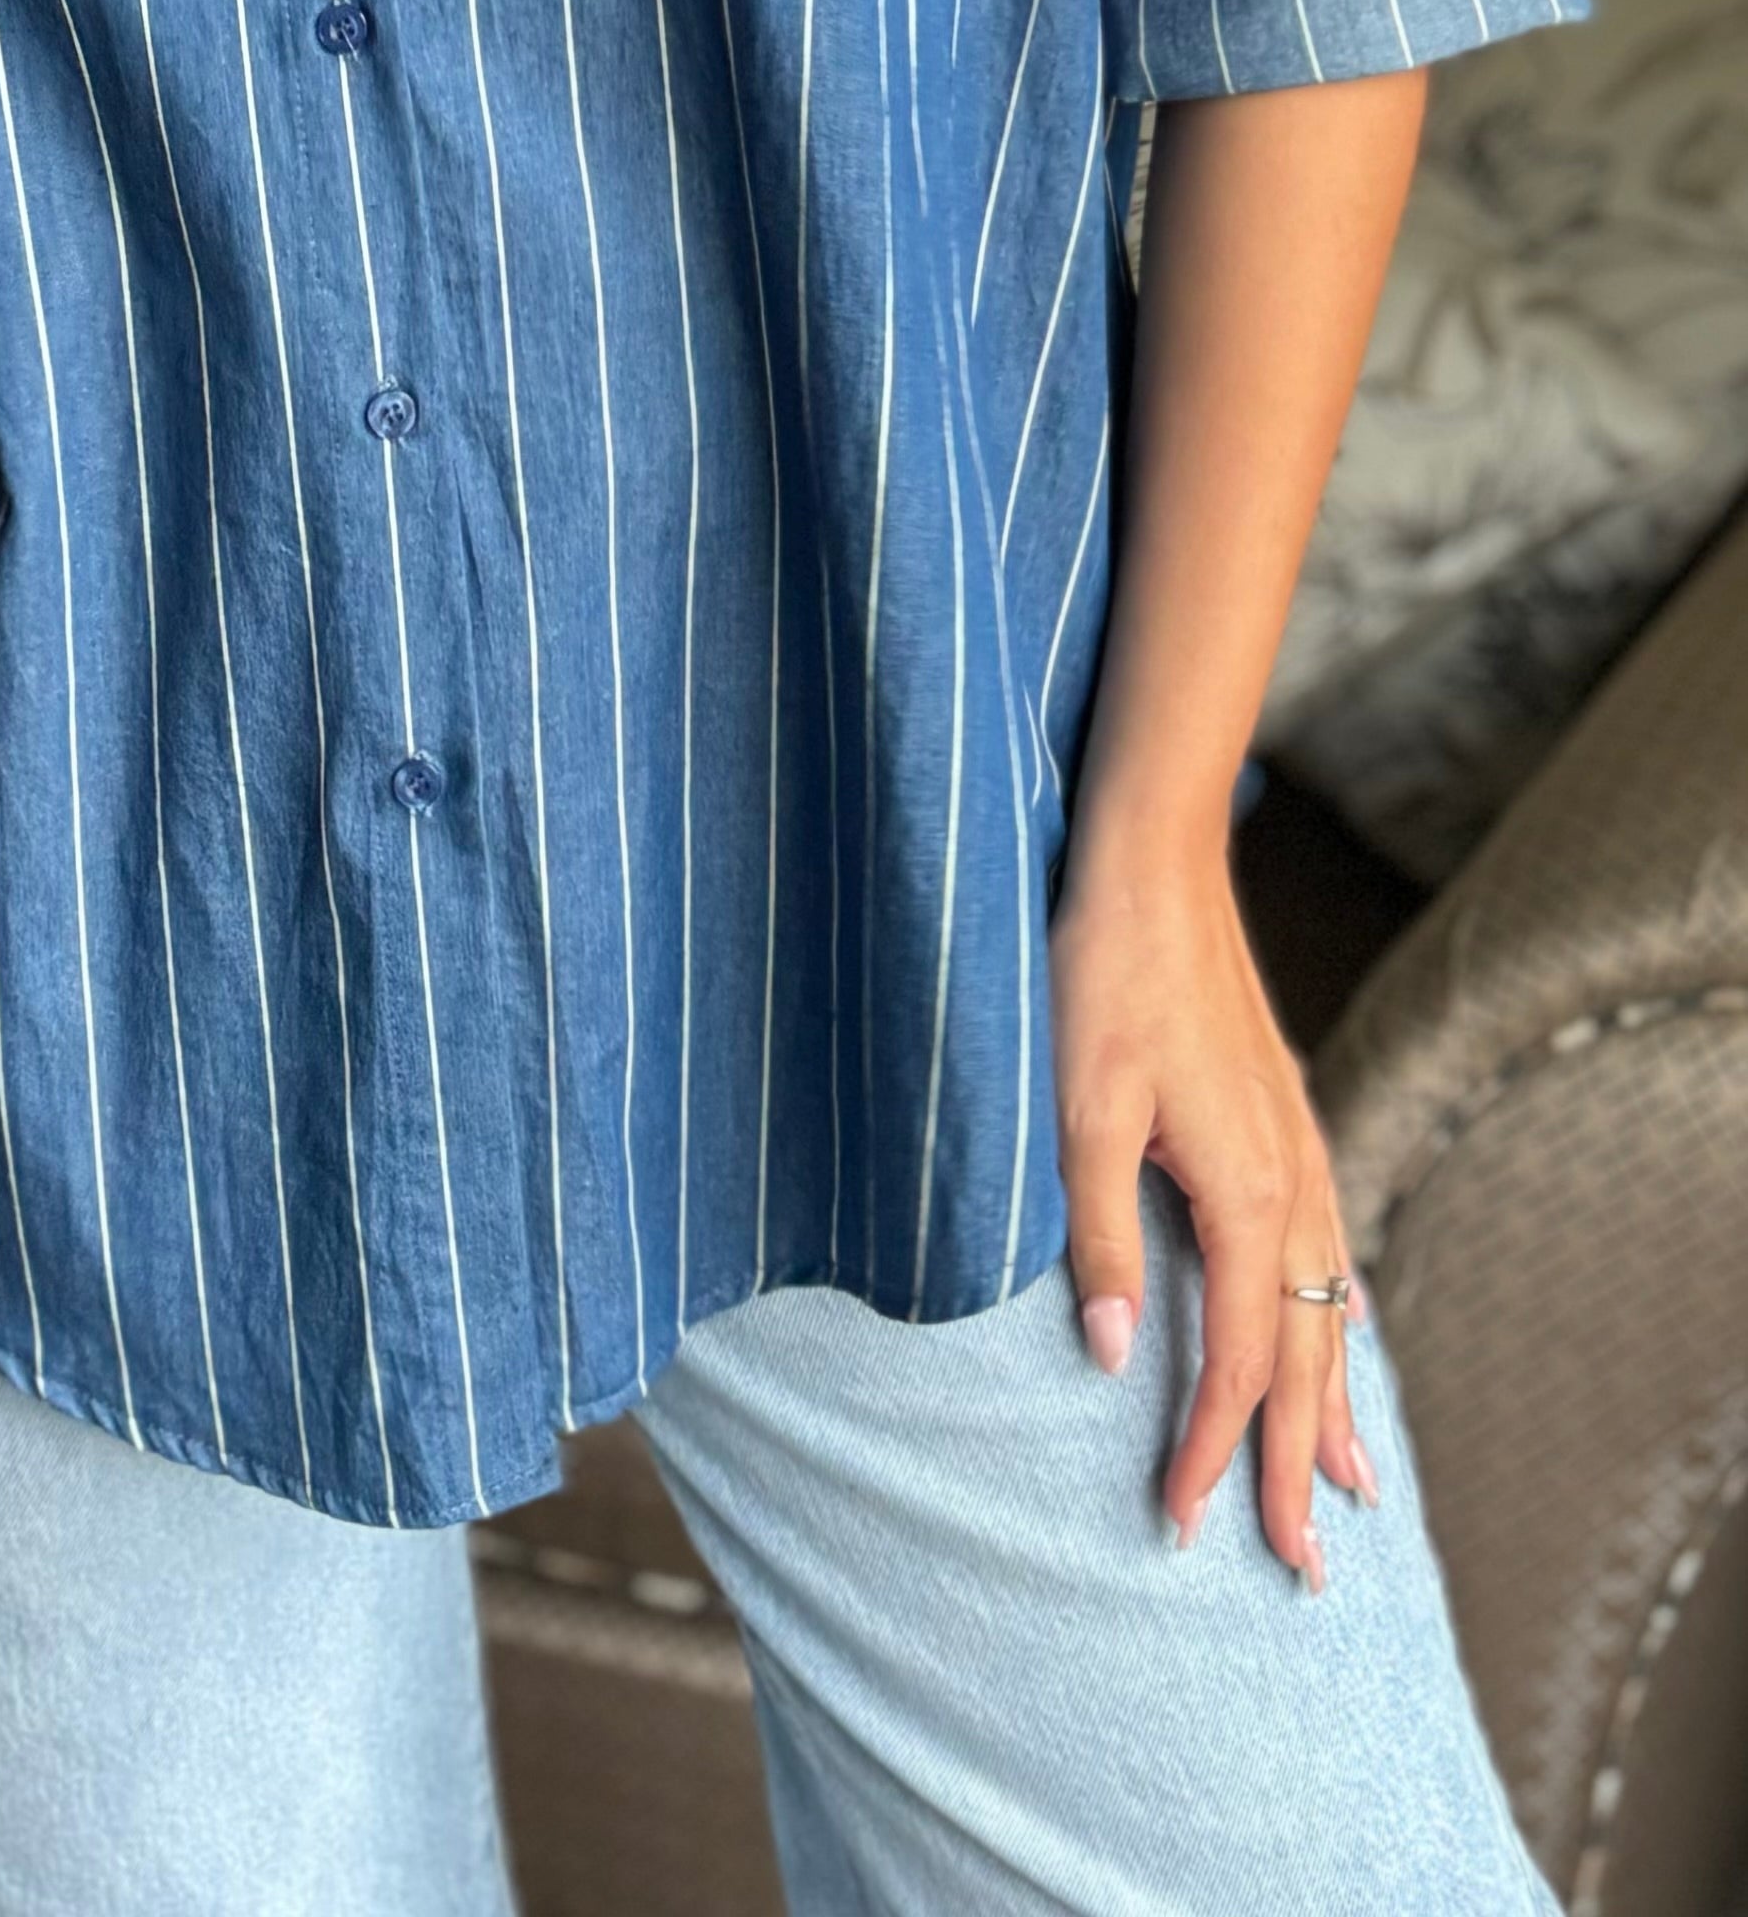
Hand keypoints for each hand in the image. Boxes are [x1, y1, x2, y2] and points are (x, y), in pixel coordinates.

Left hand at [1049, 820, 1378, 1582]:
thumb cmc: (1101, 972)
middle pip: (1306, 1355)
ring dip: (1331, 1400)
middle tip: (1306, 1568)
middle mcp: (1289, 1182)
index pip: (1241, 1359)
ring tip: (1348, 1482)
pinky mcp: (1280, 1115)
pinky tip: (1343, 1328)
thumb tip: (1119, 1356)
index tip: (1184, 1524)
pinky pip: (1325, 1245)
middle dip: (1298, 1464)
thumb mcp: (1078, 1105)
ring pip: (1327, 1306)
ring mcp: (1295, 1146)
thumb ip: (1102, 1234)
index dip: (1212, 1448)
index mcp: (1244, 1193)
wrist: (1155, 859)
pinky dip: (1334, 1312)